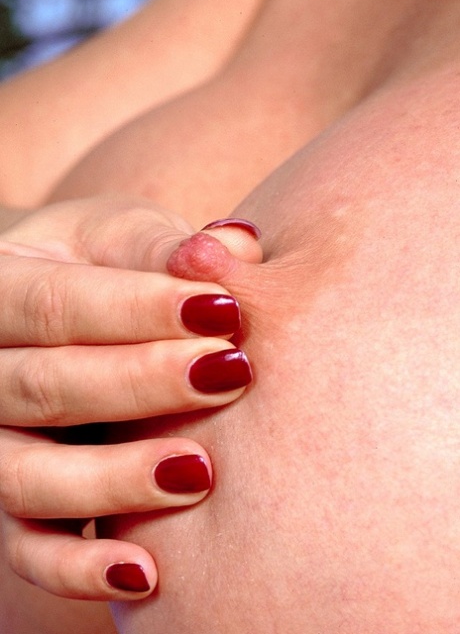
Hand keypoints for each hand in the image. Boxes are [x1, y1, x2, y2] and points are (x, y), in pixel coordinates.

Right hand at [0, 196, 261, 599]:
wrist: (56, 309)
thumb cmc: (100, 265)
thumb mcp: (121, 236)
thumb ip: (166, 247)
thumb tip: (233, 248)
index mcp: (1, 286)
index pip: (57, 304)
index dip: (139, 309)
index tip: (224, 312)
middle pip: (45, 387)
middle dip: (142, 385)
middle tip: (230, 375)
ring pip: (27, 476)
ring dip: (115, 479)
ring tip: (200, 472)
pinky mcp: (14, 501)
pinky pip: (26, 548)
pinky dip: (78, 568)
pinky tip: (145, 572)